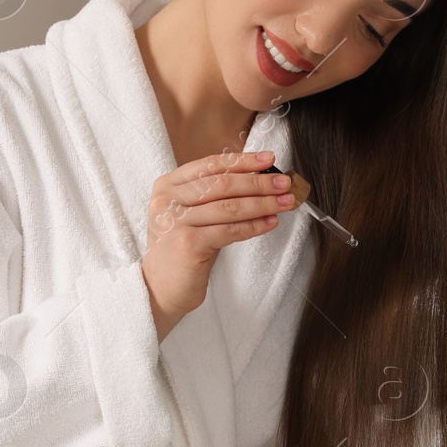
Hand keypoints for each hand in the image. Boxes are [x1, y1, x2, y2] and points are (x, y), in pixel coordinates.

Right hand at [141, 149, 294, 340]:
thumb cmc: (182, 247)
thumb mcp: (192, 213)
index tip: (269, 159)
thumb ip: (214, 193)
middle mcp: (168, 199)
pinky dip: (255, 225)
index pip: (211, 165)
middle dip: (259, 182)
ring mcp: (176, 221)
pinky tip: (271, 222)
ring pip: (230, 206)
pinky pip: (230, 230)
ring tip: (285, 202)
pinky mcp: (188, 244)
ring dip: (263, 203)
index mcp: (168, 185)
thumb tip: (258, 176)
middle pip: (223, 183)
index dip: (243, 160)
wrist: (161, 287)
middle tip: (284, 183)